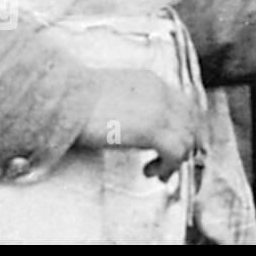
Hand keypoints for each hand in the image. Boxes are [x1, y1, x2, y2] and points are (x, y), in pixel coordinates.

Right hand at [78, 68, 203, 180]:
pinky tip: (150, 173)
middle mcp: (162, 92)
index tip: (173, 142)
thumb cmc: (75, 99)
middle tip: (169, 161)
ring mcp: (160, 110)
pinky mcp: (153, 129)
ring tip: (156, 172)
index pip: (182, 103)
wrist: (65, 97)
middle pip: (191, 119)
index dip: (182, 125)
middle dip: (185, 142)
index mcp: (151, 81)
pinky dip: (168, 166)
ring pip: (187, 138)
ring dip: (175, 159)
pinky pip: (176, 151)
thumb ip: (129, 104)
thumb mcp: (111, 94)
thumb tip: (130, 124)